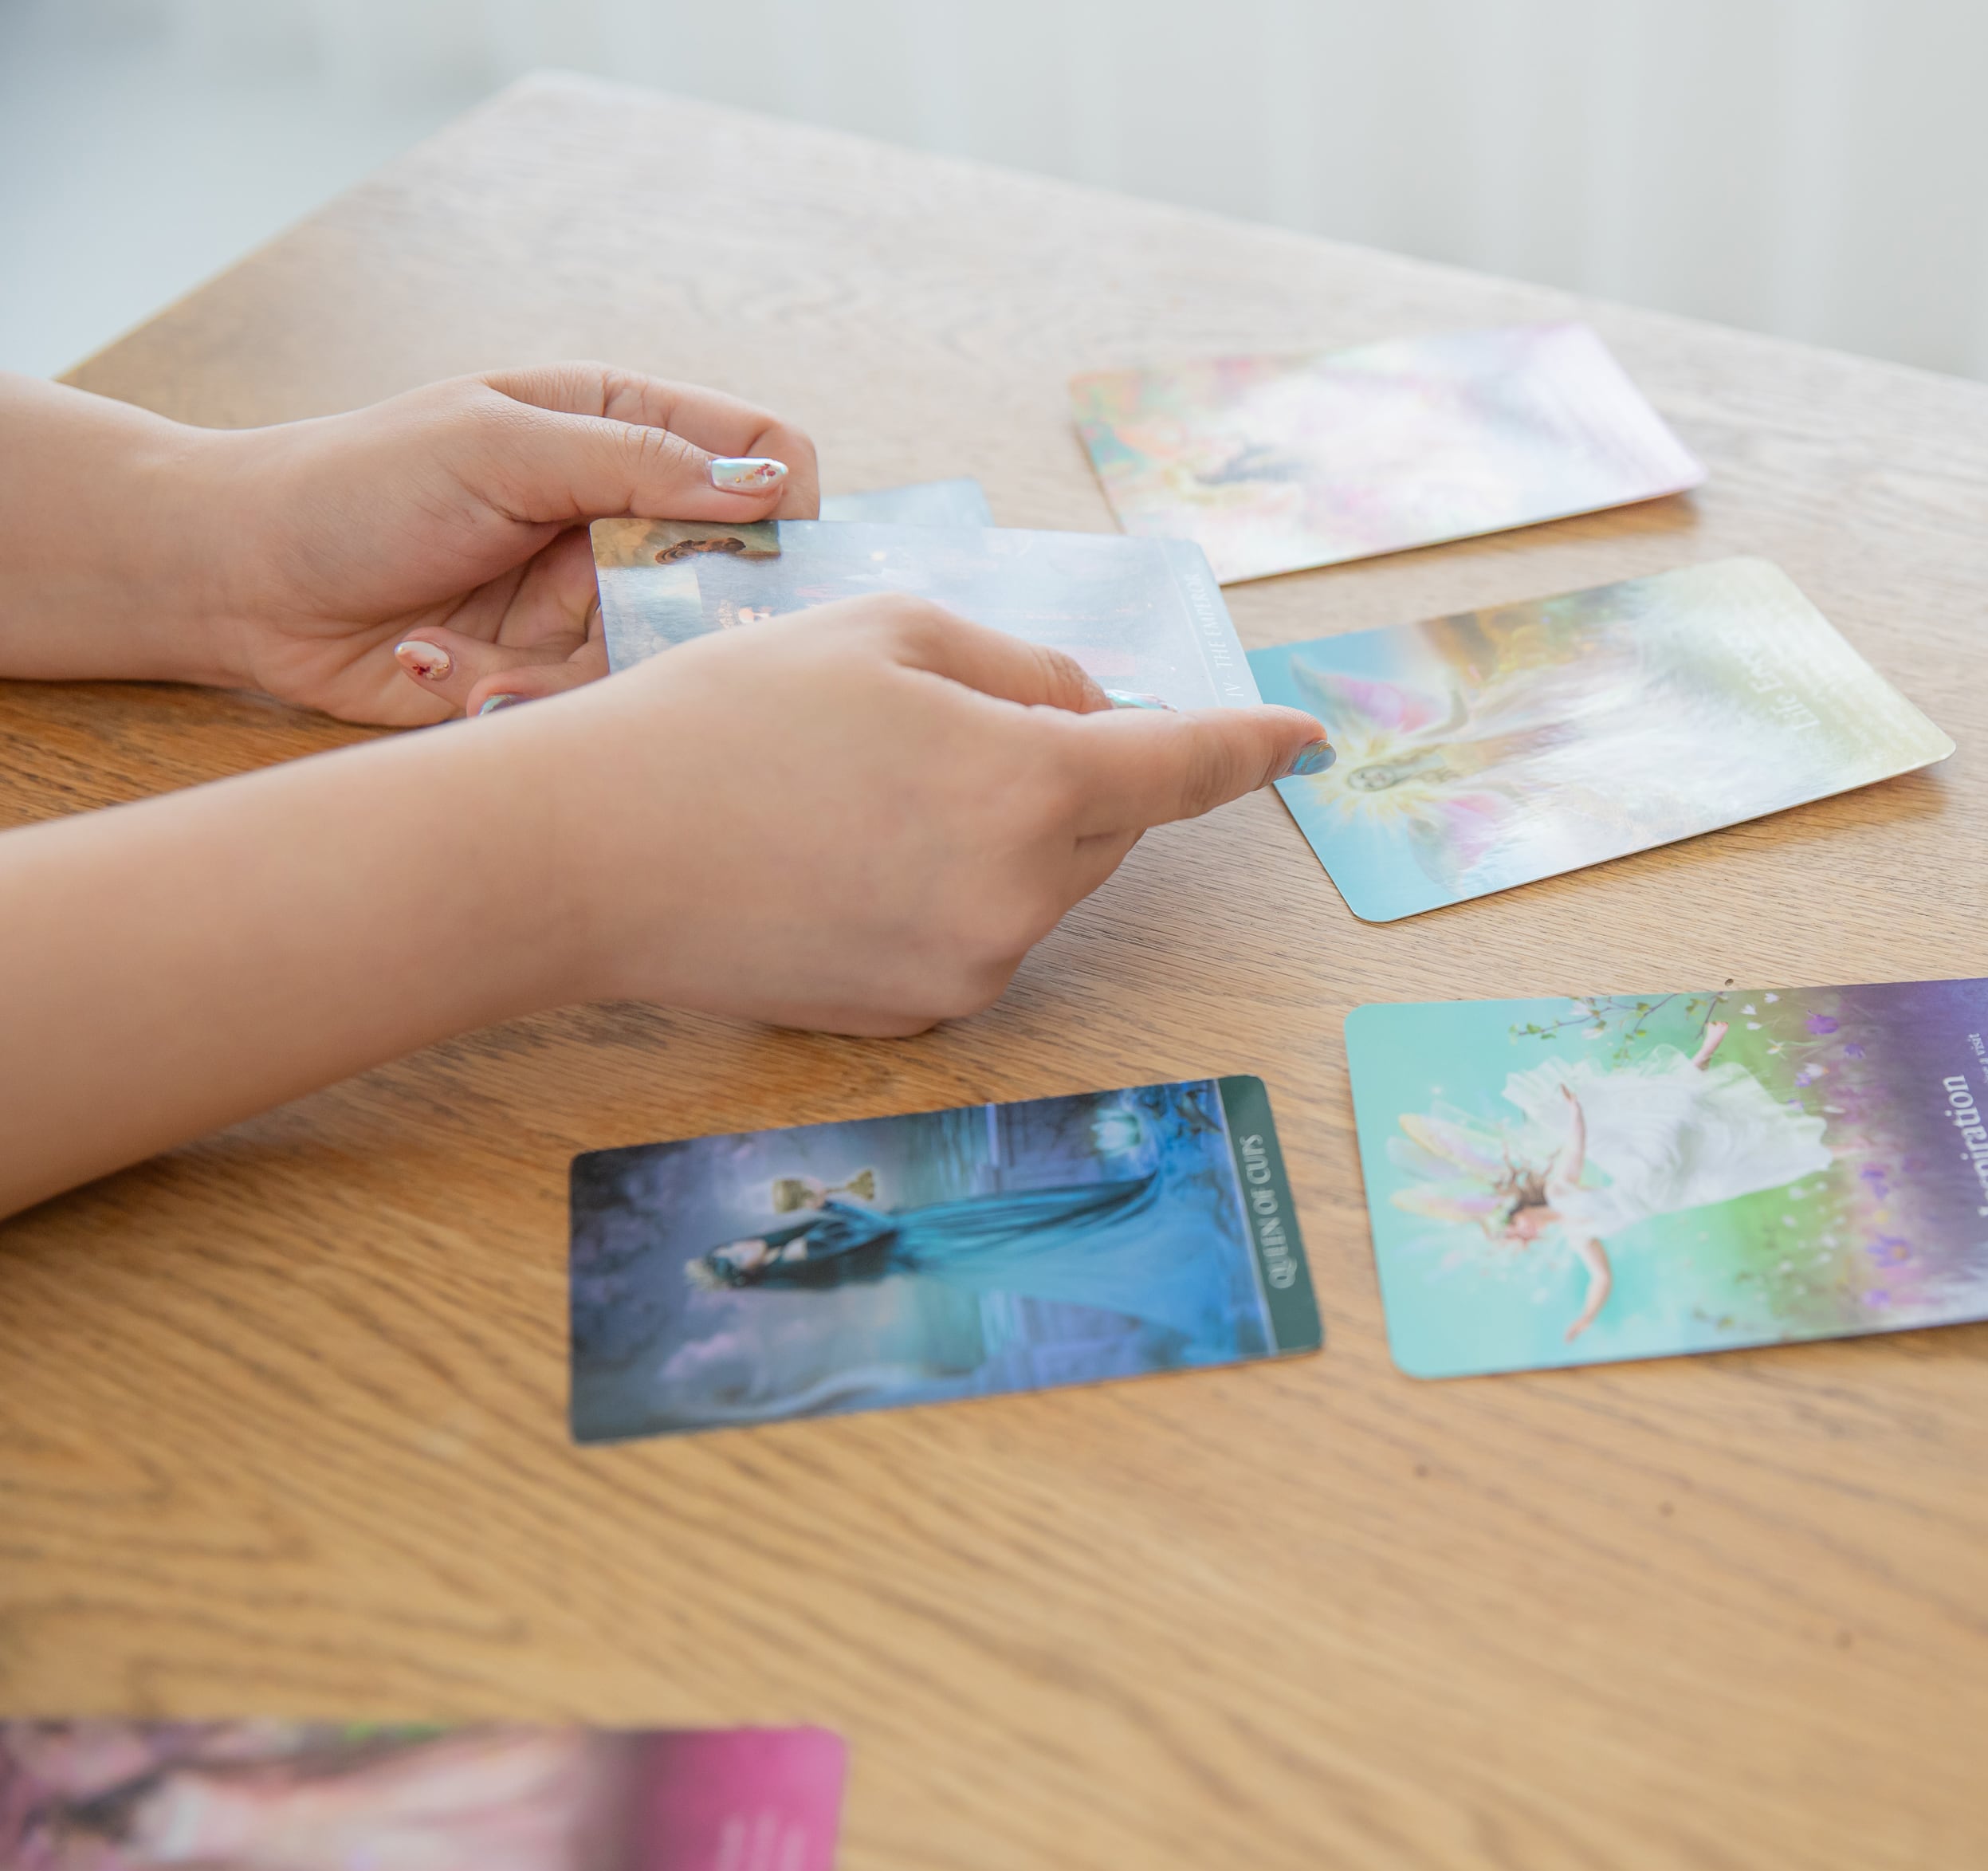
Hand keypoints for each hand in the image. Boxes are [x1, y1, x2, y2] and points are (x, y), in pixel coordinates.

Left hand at [194, 364, 818, 723]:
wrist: (236, 578)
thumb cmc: (354, 484)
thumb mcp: (497, 447)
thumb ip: (637, 463)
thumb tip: (771, 489)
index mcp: (619, 428)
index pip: (763, 453)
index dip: (783, 503)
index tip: (762, 554)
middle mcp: (620, 514)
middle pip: (735, 570)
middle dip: (687, 615)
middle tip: (622, 630)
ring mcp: (590, 599)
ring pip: (665, 655)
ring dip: (574, 670)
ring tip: (482, 664)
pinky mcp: (552, 673)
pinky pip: (592, 704)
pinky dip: (517, 698)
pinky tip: (440, 668)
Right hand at [508, 591, 1329, 1030]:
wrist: (582, 855)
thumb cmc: (726, 720)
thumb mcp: (890, 635)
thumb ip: (1024, 672)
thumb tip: (1095, 713)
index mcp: (1032, 787)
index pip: (1182, 766)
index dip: (1248, 747)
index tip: (1303, 740)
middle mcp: (1022, 899)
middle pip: (1106, 824)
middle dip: (1063, 769)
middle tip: (932, 724)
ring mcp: (972, 970)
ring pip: (1041, 880)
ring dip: (997, 828)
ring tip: (855, 791)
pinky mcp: (919, 1016)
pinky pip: (978, 932)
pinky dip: (946, 886)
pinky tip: (838, 857)